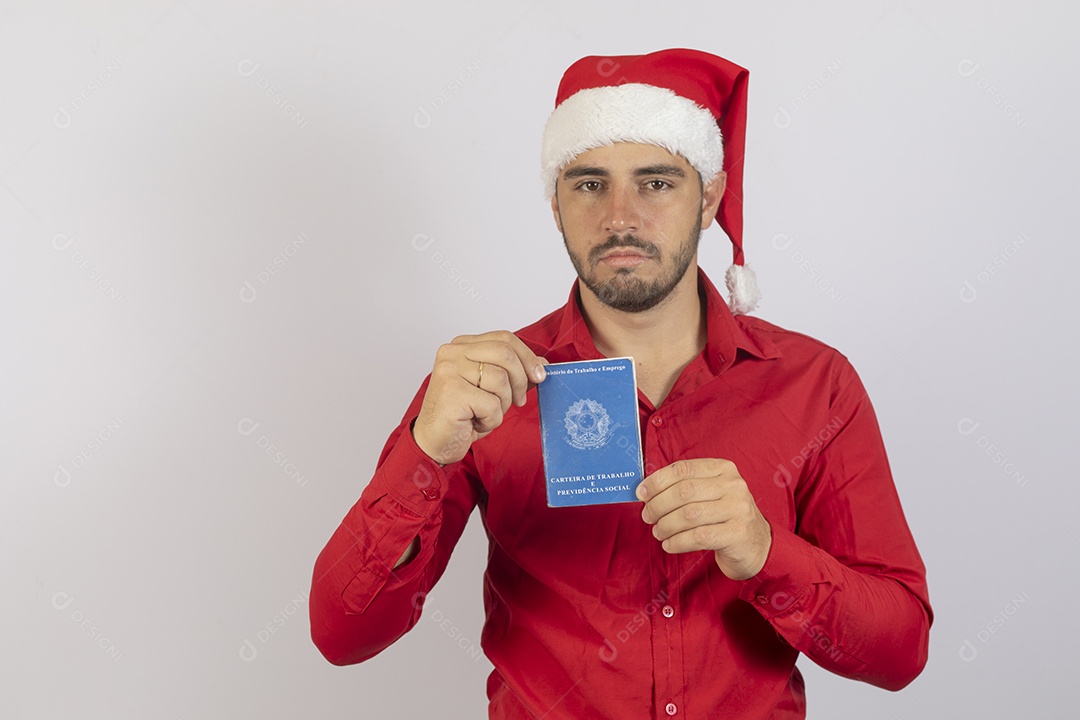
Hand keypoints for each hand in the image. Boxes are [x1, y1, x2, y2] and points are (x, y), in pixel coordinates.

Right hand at [412, 330, 547, 465]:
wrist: (436, 443)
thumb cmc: (463, 415)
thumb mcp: (493, 389)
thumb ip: (514, 373)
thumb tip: (541, 364)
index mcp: (462, 346)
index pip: (504, 338)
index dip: (527, 356)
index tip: (539, 374)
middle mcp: (452, 353)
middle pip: (505, 354)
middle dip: (520, 380)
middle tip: (518, 401)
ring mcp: (449, 371)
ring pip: (501, 380)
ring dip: (502, 405)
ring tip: (485, 413)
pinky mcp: (452, 392)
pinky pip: (491, 404)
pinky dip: (491, 420)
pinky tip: (475, 422)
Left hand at [637, 458, 771, 579]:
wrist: (756, 544)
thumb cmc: (723, 516)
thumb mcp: (709, 493)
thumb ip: (683, 487)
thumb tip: (645, 490)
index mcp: (723, 468)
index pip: (683, 469)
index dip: (657, 481)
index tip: (641, 493)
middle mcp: (733, 485)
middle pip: (684, 492)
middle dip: (658, 505)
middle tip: (647, 516)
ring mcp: (738, 509)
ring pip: (689, 515)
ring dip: (666, 525)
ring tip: (658, 532)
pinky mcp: (738, 533)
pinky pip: (698, 537)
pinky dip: (677, 542)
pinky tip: (669, 545)